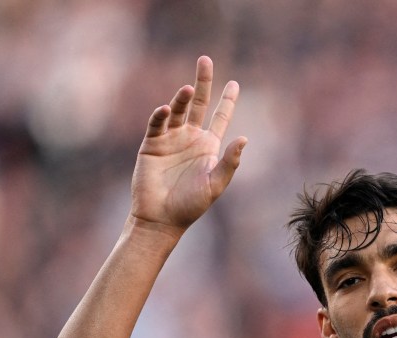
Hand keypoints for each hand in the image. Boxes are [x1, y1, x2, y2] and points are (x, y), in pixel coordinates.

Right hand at [129, 56, 246, 234]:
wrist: (161, 218)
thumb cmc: (191, 205)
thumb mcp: (215, 184)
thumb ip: (230, 162)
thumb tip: (244, 138)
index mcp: (208, 146)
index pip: (220, 117)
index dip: (227, 100)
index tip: (234, 83)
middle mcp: (190, 138)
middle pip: (198, 104)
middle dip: (203, 82)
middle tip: (205, 60)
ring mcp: (170, 139)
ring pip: (177, 110)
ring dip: (182, 98)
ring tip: (189, 88)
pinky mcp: (152, 144)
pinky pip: (157, 124)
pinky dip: (161, 115)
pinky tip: (166, 109)